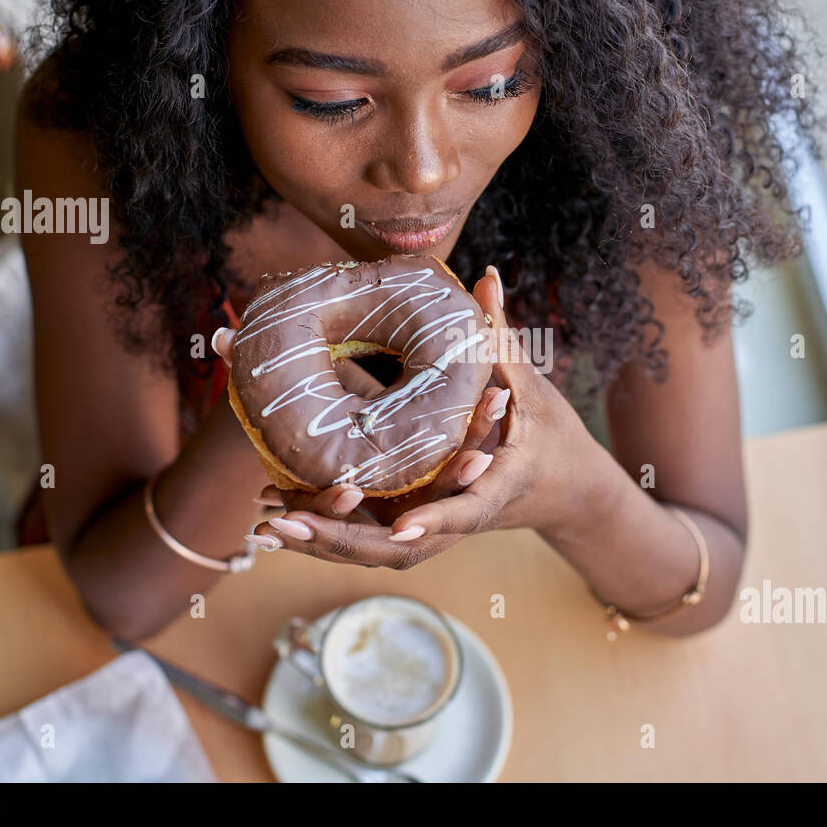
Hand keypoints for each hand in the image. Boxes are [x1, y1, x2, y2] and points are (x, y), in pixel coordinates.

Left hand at [219, 264, 588, 568]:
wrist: (561, 488)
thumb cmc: (548, 433)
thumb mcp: (530, 387)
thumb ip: (501, 338)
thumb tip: (488, 276)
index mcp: (495, 488)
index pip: (466, 512)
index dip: (435, 519)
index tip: (402, 528)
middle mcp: (458, 518)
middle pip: (398, 547)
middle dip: (342, 537)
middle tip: (288, 523)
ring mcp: (433, 529)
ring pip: (372, 550)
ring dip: (319, 542)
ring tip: (265, 525)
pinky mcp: (413, 526)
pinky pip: (363, 537)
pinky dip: (320, 531)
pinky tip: (270, 517)